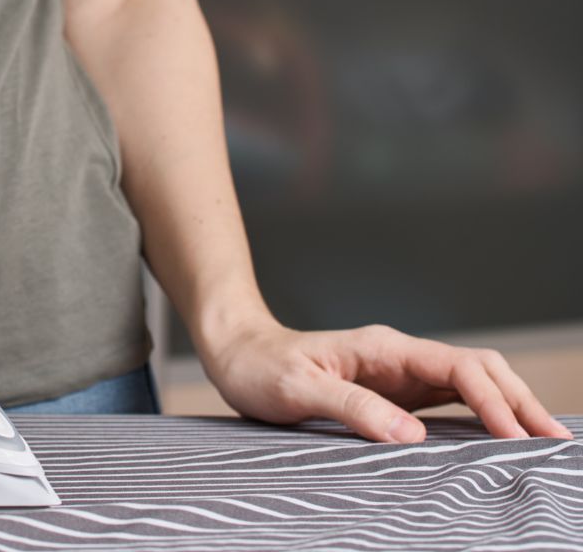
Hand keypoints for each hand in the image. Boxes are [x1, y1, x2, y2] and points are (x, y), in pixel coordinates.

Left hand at [200, 317, 572, 442]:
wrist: (237, 353)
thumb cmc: (262, 368)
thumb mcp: (300, 389)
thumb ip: (354, 409)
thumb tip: (411, 436)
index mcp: (384, 348)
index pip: (459, 368)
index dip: (493, 401)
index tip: (514, 437)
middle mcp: (399, 356)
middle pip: (479, 370)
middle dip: (519, 402)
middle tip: (553, 442)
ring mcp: (398, 373)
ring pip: (470, 384)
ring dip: (507, 408)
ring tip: (540, 442)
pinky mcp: (391, 392)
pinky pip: (447, 401)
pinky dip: (480, 416)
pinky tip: (497, 437)